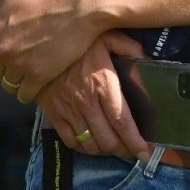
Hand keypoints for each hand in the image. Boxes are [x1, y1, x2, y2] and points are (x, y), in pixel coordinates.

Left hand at [0, 0, 102, 102]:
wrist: (78, 7)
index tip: (2, 58)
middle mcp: (1, 50)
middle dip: (3, 71)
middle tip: (18, 65)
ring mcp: (18, 65)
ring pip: (9, 85)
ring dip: (17, 81)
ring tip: (28, 74)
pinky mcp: (37, 76)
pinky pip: (24, 95)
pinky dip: (28, 92)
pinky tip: (36, 85)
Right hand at [37, 32, 150, 160]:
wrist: (41, 42)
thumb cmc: (79, 40)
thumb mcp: (108, 36)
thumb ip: (130, 48)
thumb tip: (149, 60)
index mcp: (103, 84)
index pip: (122, 122)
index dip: (135, 142)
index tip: (146, 153)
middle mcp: (86, 102)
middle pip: (108, 140)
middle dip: (124, 150)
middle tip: (132, 148)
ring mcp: (68, 110)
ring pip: (90, 145)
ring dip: (105, 151)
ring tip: (115, 146)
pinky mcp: (54, 113)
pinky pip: (70, 141)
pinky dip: (84, 148)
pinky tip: (92, 143)